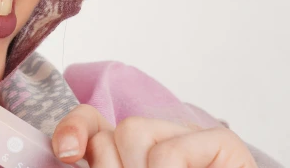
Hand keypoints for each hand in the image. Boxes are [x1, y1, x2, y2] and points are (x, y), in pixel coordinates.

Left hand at [51, 104, 257, 167]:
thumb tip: (70, 154)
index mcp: (136, 158)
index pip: (93, 126)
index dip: (74, 131)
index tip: (67, 155)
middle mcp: (161, 142)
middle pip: (109, 133)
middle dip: (110, 167)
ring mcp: (192, 139)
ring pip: (131, 131)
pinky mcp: (222, 142)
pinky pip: (167, 152)